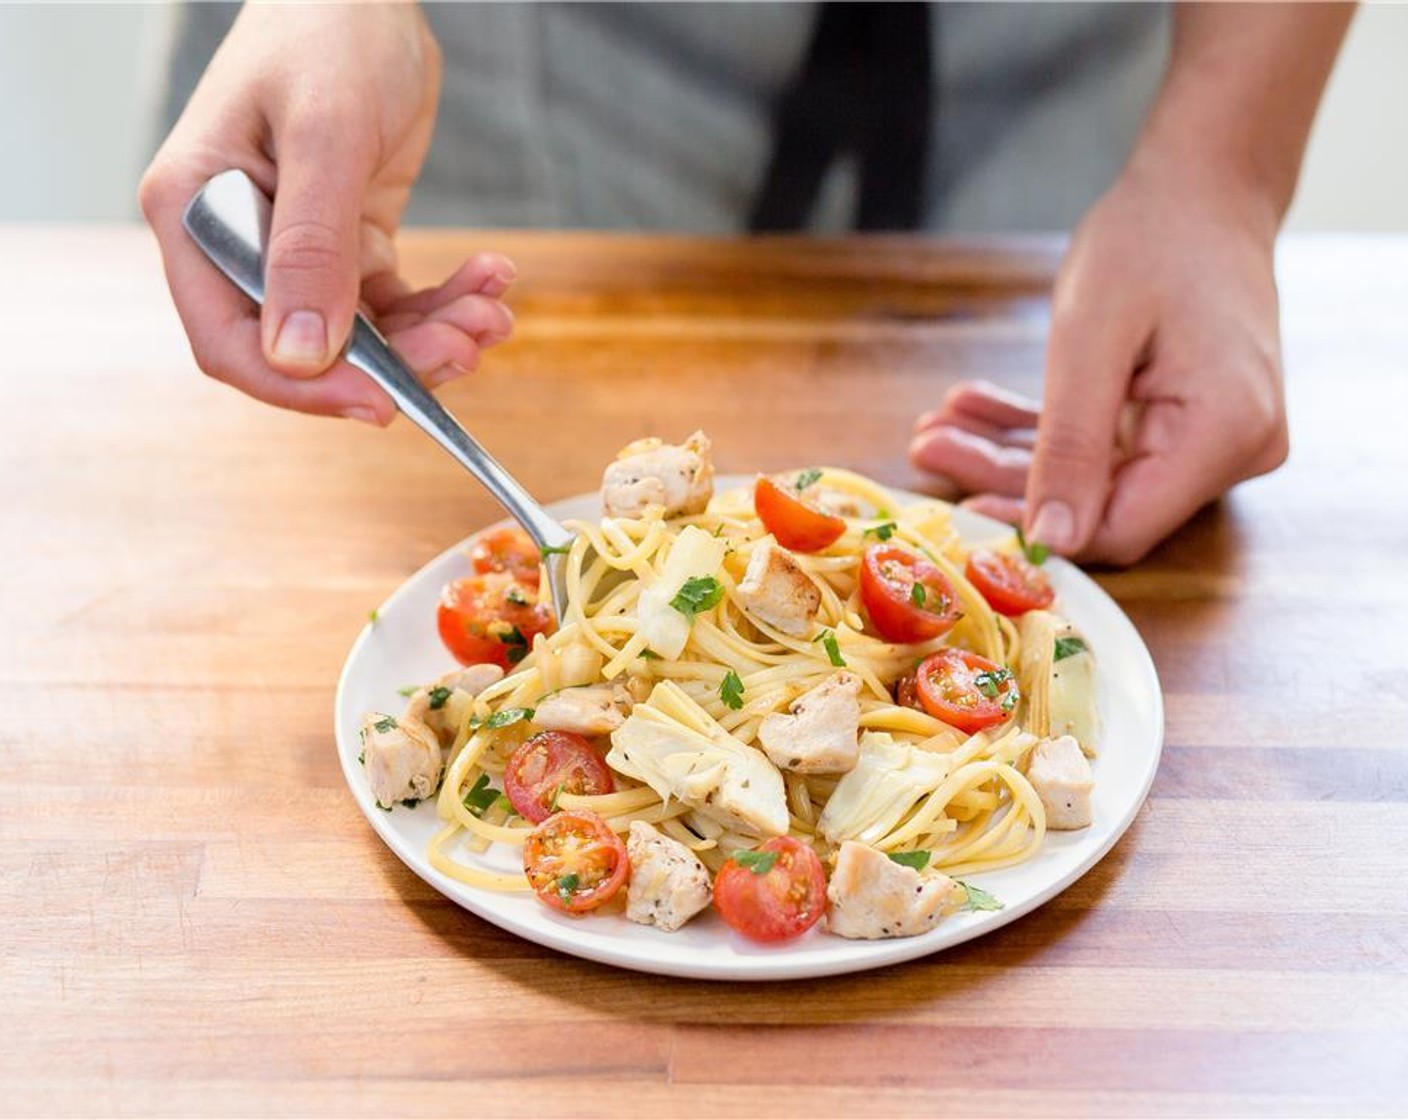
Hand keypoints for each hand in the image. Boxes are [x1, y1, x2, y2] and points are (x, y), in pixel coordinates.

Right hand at [139, 5, 513, 424]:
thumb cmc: (329, 31)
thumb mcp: (326, 135)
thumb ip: (311, 246)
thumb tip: (300, 356)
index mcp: (199, 214)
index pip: (230, 342)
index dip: (302, 390)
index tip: (381, 404)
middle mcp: (241, 243)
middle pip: (307, 352)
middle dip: (394, 362)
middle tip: (466, 344)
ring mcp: (298, 248)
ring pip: (364, 336)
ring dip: (434, 335)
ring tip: (490, 311)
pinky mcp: (350, 242)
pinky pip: (397, 301)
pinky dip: (446, 302)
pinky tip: (490, 280)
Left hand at [911, 152, 1287, 564]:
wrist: (1205, 184)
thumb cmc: (1153, 237)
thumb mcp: (1090, 339)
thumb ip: (1070, 446)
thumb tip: (1050, 541)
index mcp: (1225, 435)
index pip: (1121, 528)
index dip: (1038, 529)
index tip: (961, 510)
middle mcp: (1231, 451)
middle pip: (1099, 503)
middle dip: (1003, 478)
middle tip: (926, 446)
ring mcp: (1211, 440)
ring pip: (1090, 476)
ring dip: (1007, 452)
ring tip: (935, 427)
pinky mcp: (1183, 424)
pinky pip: (1101, 445)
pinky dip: (1039, 430)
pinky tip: (973, 409)